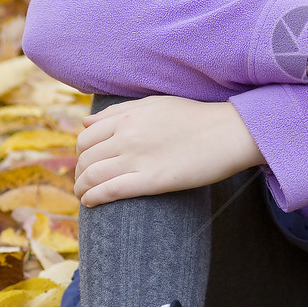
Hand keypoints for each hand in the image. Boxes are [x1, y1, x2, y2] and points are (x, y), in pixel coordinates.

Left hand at [74, 96, 264, 206]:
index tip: (85, 162)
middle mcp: (127, 136)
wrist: (228, 133)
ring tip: (83, 195)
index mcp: (127, 116)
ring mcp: (138, 158)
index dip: (81, 153)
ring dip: (81, 188)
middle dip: (79, 172)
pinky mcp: (151, 181)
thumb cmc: (196, 117)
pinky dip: (93, 198)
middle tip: (84, 181)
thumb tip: (85, 123)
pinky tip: (91, 203)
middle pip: (86, 158)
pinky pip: (110, 191)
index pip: (86, 137)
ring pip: (92, 175)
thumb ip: (119, 111)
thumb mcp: (155, 103)